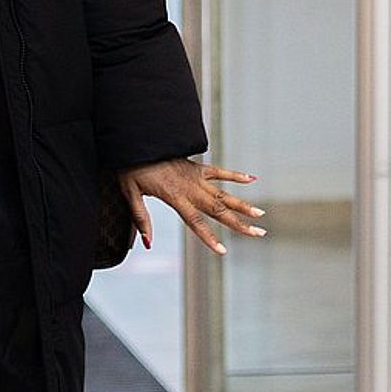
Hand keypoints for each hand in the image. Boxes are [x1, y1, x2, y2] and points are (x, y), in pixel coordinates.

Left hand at [117, 158, 264, 255]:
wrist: (137, 141)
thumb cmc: (131, 168)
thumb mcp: (130, 194)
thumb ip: (141, 219)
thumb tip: (148, 243)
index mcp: (175, 196)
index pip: (196, 221)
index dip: (209, 237)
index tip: (223, 251)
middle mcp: (190, 187)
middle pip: (218, 209)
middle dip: (239, 223)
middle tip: (258, 233)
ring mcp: (196, 176)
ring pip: (224, 193)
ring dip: (243, 204)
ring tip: (260, 214)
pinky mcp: (197, 167)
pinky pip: (219, 171)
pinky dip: (235, 175)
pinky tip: (252, 179)